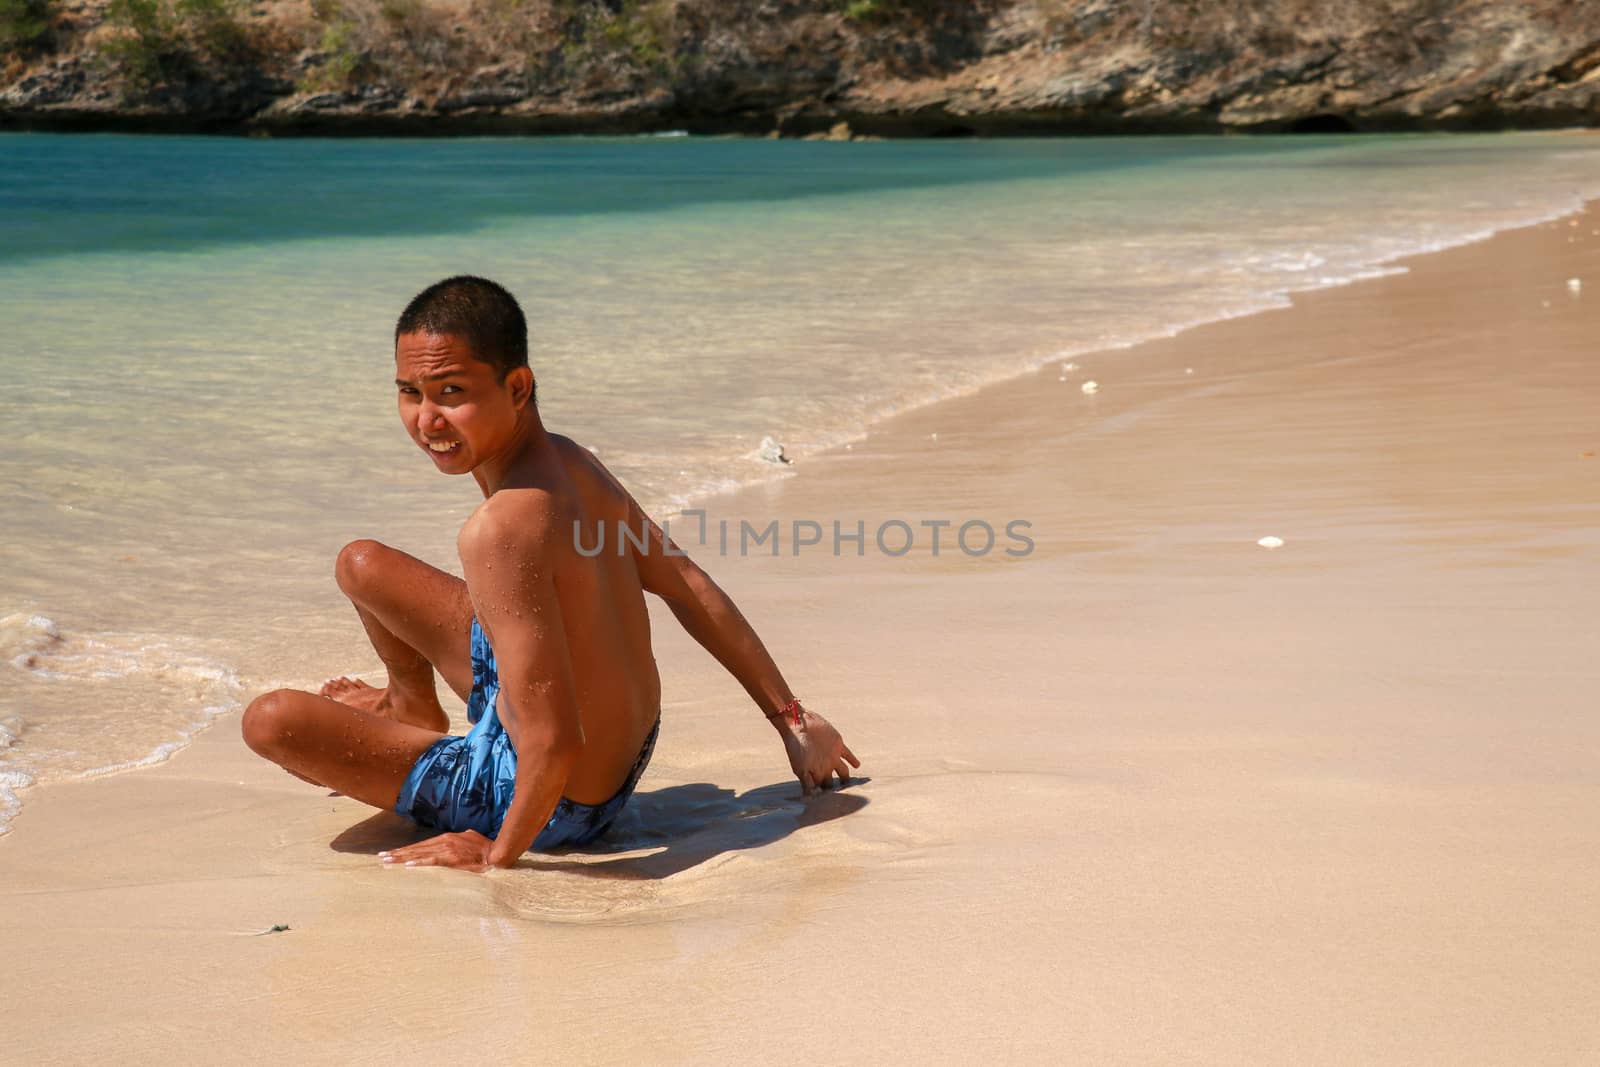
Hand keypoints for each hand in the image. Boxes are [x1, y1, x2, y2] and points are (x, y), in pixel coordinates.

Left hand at [379, 829, 495, 871]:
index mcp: (448, 838)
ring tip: (388, 861)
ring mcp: (449, 849)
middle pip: (417, 848)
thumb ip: (456, 844)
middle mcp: (446, 841)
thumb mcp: (468, 841)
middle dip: (399, 853)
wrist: (499, 854)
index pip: (422, 845)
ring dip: (403, 858)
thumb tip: (449, 846)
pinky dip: (420, 862)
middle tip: (382, 857)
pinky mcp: (454, 859)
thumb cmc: (485, 850)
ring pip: (421, 853)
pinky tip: (408, 865)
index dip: (406, 850)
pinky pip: (433, 861)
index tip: (392, 853)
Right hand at [779, 708, 860, 795]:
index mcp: (815, 774)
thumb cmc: (796, 747)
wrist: (798, 724)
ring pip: (843, 772)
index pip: (824, 791)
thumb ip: (807, 784)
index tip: (836, 807)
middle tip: (847, 800)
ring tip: (854, 786)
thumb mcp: (800, 768)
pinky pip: (848, 755)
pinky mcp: (838, 745)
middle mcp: (824, 767)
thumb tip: (810, 801)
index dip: (829, 799)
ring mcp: (832, 757)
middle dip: (839, 791)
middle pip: (834, 783)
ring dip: (847, 778)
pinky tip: (857, 765)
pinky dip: (853, 760)